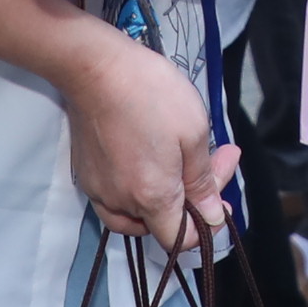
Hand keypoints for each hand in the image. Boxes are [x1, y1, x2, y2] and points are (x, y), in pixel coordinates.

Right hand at [58, 31, 236, 247]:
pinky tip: (149, 159)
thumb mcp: (193, 133)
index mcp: (152, 198)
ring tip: (181, 164)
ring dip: (163, 198)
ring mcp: (98, 190)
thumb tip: (213, 217)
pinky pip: (116, 198)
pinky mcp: (85, 173)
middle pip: (161, 224)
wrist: (95, 67)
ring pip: (136, 214)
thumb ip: (202, 182)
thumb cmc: (152, 95)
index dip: (207, 224)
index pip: (182, 239)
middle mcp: (121, 203)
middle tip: (214, 158)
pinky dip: (137, 189)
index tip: (221, 195)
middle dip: (192, 199)